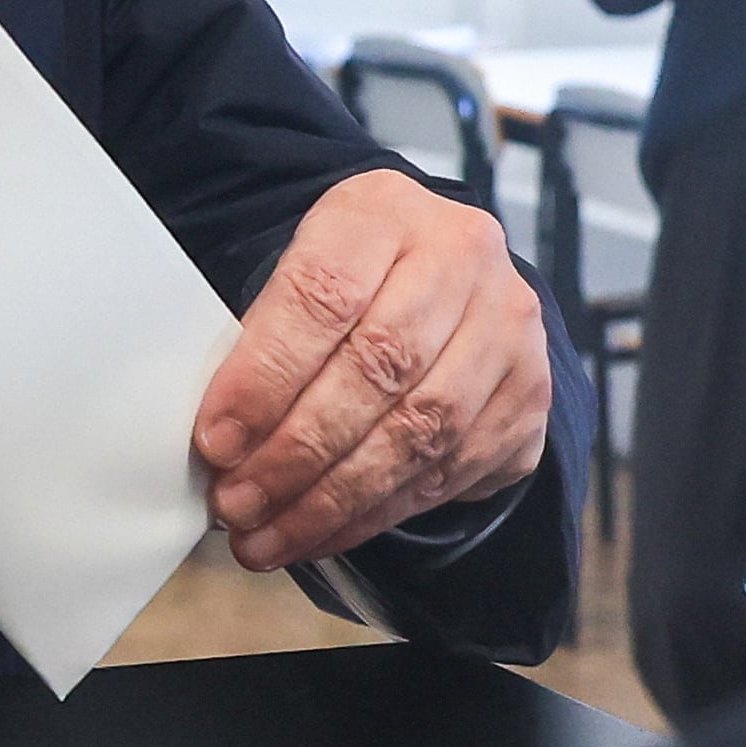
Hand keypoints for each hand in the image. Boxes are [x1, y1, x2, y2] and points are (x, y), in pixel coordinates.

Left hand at [192, 172, 551, 573]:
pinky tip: (323, 533)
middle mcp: (461, 257)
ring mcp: (508, 327)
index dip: (265, 376)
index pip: (324, 293)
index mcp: (384, 209)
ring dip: (334, 499)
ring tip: (268, 536)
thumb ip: (260, 337)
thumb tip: (219, 441)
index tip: (216, 440)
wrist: (442, 277)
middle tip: (237, 504)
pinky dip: (377, 513)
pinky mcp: (529, 394)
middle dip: (297, 452)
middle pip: (378, 366)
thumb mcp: (297, 269)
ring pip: (420, 429)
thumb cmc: (347, 281)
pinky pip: (449, 469)